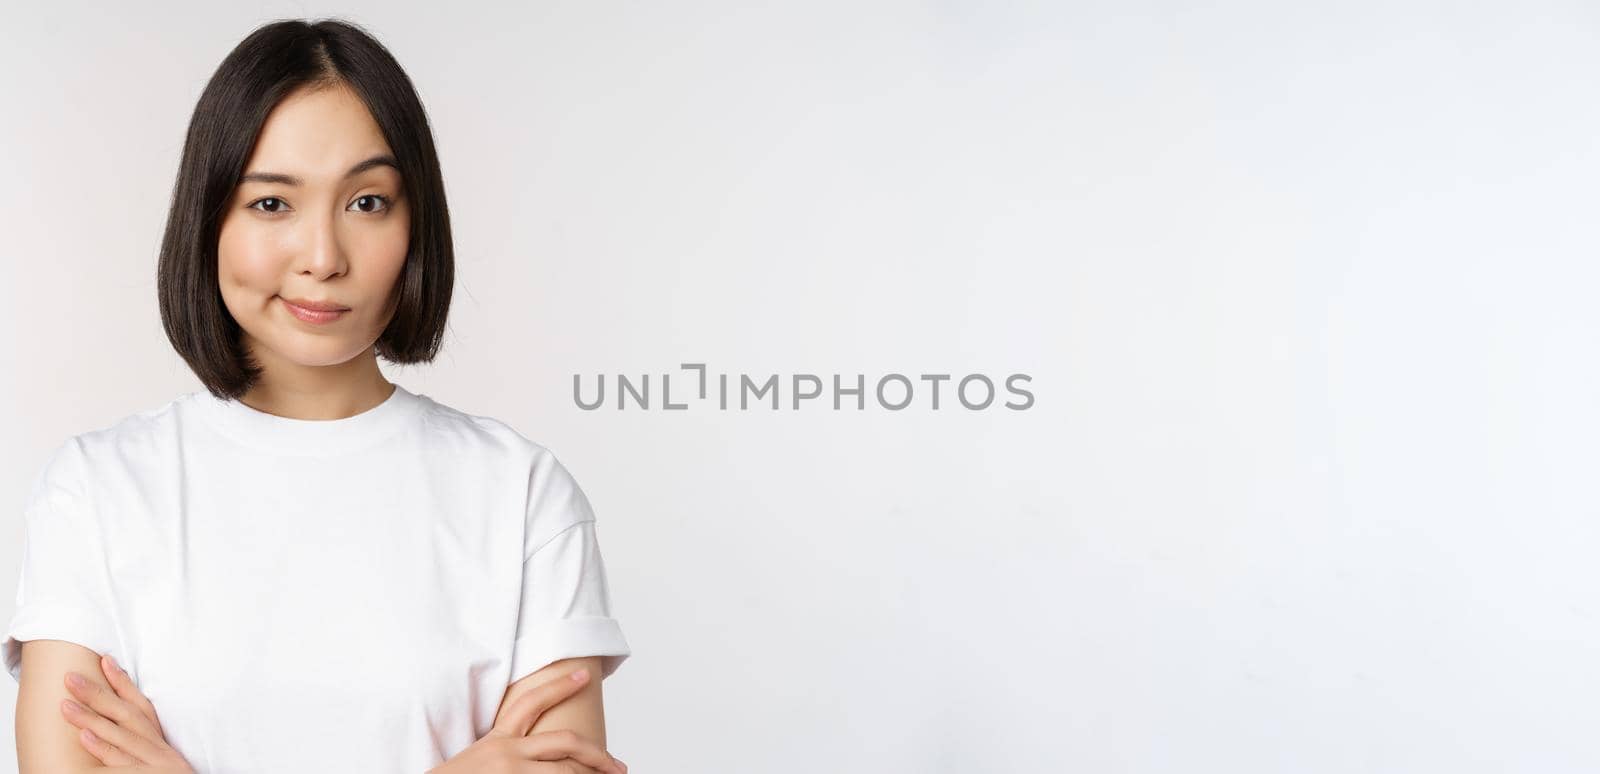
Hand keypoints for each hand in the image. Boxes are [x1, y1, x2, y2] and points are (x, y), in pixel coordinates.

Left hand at [60, 653, 195, 772]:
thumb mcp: (163, 762)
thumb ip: (146, 746)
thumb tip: (119, 729)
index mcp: (161, 743)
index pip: (141, 706)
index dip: (122, 682)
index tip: (104, 660)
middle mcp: (158, 749)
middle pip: (127, 715)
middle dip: (98, 694)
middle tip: (70, 679)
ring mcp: (152, 763)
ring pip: (120, 735)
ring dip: (91, 718)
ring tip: (65, 705)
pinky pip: (121, 762)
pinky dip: (103, 748)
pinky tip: (85, 736)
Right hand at [428, 667, 627, 773]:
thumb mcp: (480, 759)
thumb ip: (510, 749)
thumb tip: (545, 755)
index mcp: (497, 740)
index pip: (531, 702)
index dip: (560, 686)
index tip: (585, 675)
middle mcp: (506, 754)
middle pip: (565, 745)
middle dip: (598, 754)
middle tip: (618, 766)